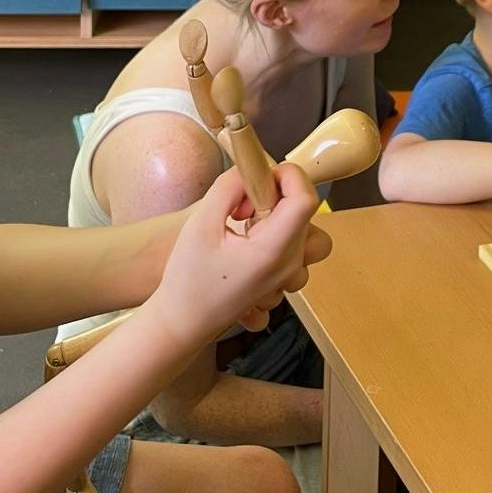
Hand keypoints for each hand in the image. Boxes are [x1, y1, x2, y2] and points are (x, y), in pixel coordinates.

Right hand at [150, 164, 319, 345]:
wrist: (182, 322)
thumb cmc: (188, 280)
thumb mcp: (201, 224)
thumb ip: (228, 188)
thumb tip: (250, 169)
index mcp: (272, 250)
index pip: (306, 200)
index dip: (289, 177)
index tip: (262, 175)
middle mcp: (288, 266)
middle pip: (307, 215)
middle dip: (278, 198)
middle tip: (243, 208)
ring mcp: (287, 277)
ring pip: (309, 237)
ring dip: (283, 221)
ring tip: (248, 228)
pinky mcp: (281, 283)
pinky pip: (297, 255)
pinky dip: (279, 242)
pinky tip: (249, 247)